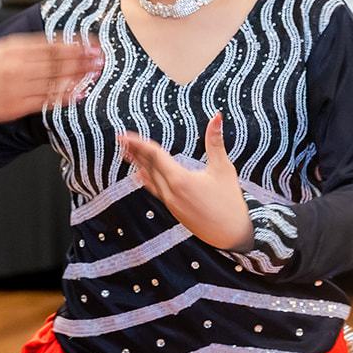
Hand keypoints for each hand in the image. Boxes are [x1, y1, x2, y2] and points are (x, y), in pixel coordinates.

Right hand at [0, 34, 100, 122]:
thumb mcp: (2, 49)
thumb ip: (29, 47)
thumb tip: (58, 43)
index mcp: (14, 48)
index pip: (51, 44)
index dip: (75, 44)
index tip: (93, 43)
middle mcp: (17, 66)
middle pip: (57, 62)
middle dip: (82, 59)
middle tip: (102, 57)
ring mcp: (17, 87)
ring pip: (53, 80)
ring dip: (77, 76)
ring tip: (96, 72)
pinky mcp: (16, 106)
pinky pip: (45, 100)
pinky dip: (63, 96)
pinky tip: (79, 93)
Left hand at [120, 113, 253, 251]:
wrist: (232, 236)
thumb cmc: (231, 202)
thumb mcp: (224, 169)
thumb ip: (215, 141)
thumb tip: (217, 115)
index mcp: (180, 180)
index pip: (154, 156)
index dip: (139, 143)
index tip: (124, 135)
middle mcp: (170, 193)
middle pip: (147, 167)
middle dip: (134, 151)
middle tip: (120, 138)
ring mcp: (171, 203)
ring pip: (149, 179)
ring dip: (138, 164)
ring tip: (127, 152)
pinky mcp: (174, 210)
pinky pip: (155, 190)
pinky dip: (146, 179)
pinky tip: (140, 174)